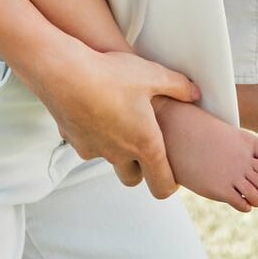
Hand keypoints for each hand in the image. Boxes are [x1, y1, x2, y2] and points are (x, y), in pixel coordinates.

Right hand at [18, 41, 199, 198]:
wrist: (62, 72)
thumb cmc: (111, 75)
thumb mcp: (152, 74)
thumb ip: (179, 86)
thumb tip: (195, 93)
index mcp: (145, 145)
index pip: (162, 186)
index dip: (169, 185)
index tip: (170, 173)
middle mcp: (119, 154)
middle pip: (132, 179)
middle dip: (139, 168)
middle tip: (141, 143)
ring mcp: (94, 149)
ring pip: (108, 160)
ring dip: (114, 149)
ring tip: (115, 120)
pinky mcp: (72, 139)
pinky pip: (87, 144)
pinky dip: (92, 135)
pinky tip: (91, 110)